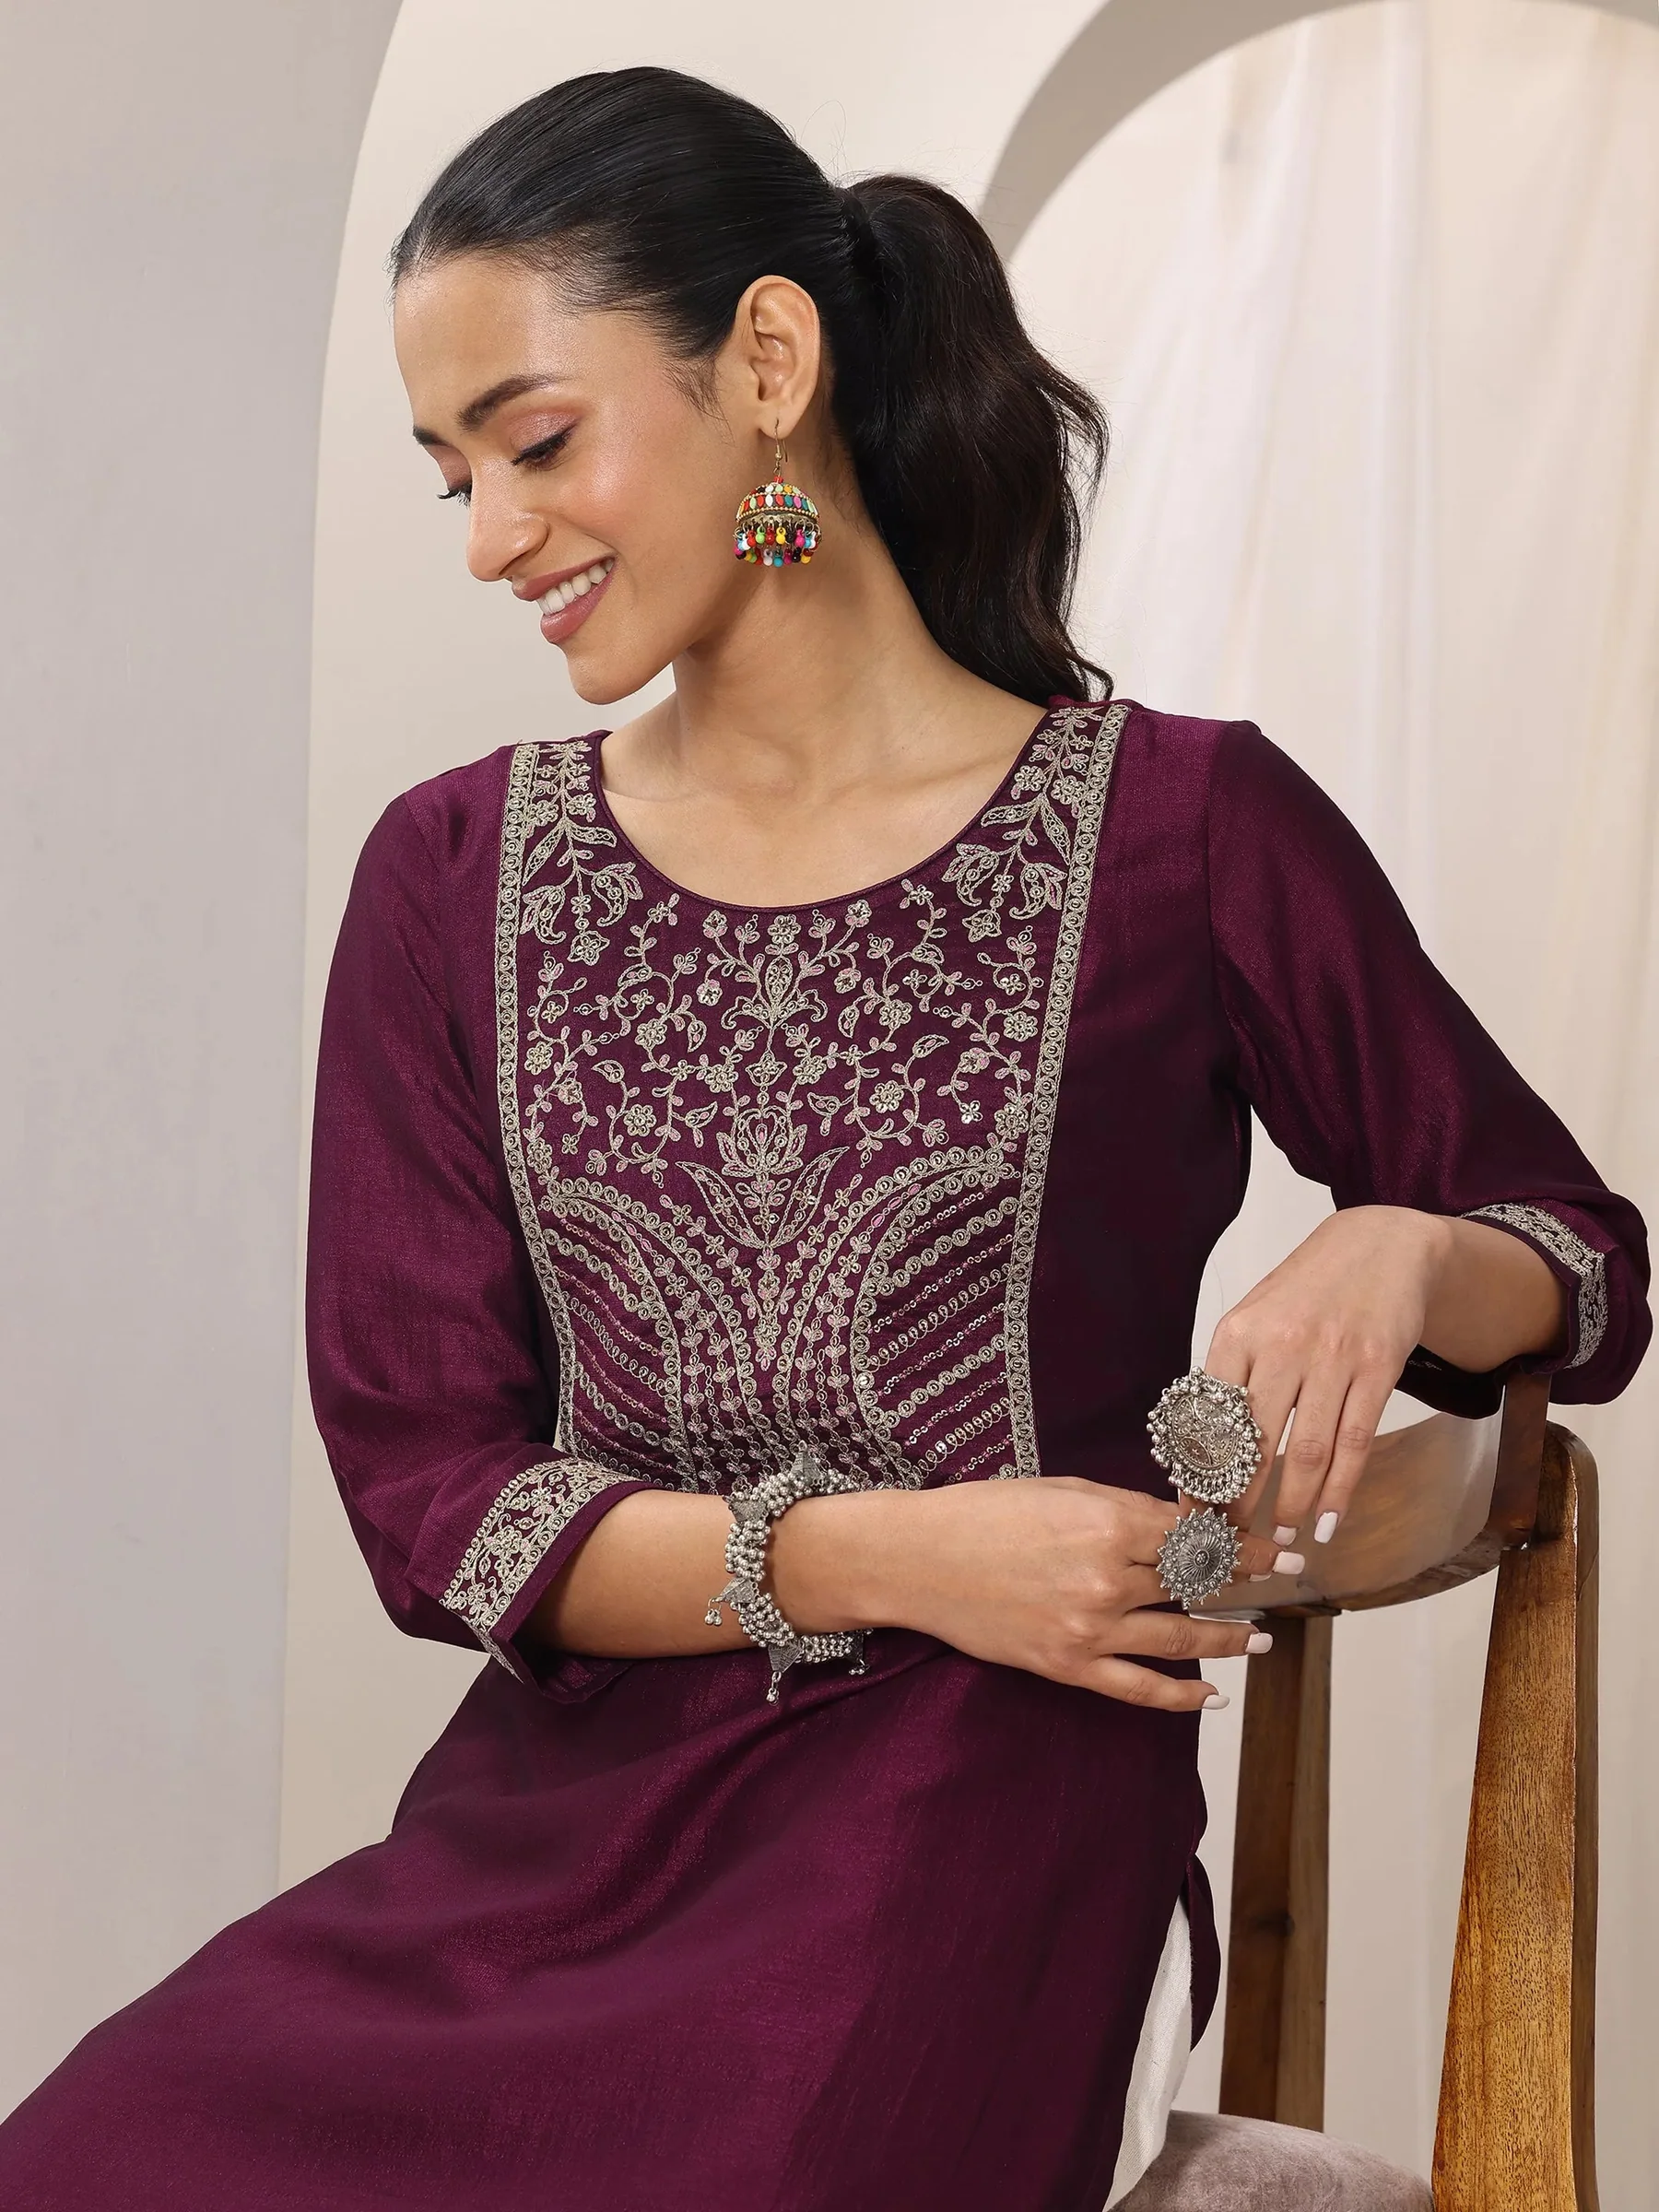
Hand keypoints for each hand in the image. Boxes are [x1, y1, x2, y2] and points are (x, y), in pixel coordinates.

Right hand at [775, 1477, 1300, 1713]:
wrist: (921, 1558)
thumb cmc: (986, 1511)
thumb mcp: (1063, 1489)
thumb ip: (1124, 1508)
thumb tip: (1179, 1524)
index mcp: (1110, 1522)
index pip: (1198, 1536)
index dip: (1245, 1544)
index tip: (1279, 1548)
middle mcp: (1109, 1577)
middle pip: (1198, 1584)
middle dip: (1246, 1584)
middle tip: (1283, 1583)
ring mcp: (1090, 1627)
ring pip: (1182, 1639)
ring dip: (1230, 1640)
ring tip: (1260, 1639)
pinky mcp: (1068, 1664)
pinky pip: (1139, 1689)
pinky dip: (1181, 1695)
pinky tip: (1211, 1693)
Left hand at [1204, 1203, 1445, 1548]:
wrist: (1381, 1246)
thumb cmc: (1307, 1290)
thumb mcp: (1255, 1315)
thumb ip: (1231, 1372)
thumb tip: (1202, 1446)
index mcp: (1239, 1332)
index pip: (1210, 1417)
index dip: (1200, 1471)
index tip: (1191, 1511)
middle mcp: (1284, 1344)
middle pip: (1255, 1441)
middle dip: (1239, 1500)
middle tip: (1229, 1539)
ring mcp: (1334, 1357)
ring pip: (1307, 1449)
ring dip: (1292, 1502)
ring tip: (1279, 1536)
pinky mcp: (1378, 1368)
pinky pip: (1355, 1441)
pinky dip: (1340, 1488)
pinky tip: (1328, 1519)